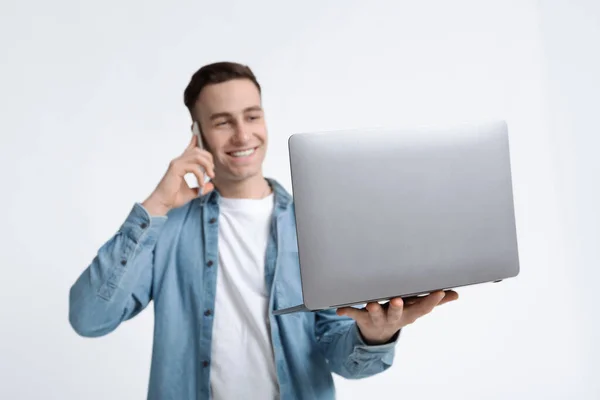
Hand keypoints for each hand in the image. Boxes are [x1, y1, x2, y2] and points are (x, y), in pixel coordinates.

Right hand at [142, 134, 214, 215]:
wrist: (163, 203)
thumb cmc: (173, 197)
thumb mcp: (193, 192)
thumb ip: (201, 188)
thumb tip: (211, 185)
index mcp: (181, 164)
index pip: (189, 149)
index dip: (194, 141)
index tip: (197, 136)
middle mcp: (178, 161)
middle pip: (198, 150)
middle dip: (209, 159)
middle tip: (212, 172)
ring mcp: (176, 163)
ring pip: (197, 156)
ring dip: (207, 165)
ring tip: (210, 176)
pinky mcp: (176, 169)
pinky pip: (194, 167)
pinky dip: (200, 175)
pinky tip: (200, 184)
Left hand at [336, 290, 458, 344]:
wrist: (377, 334)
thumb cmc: (399, 314)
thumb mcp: (417, 309)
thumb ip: (435, 301)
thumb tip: (455, 295)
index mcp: (409, 313)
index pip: (422, 308)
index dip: (432, 301)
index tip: (439, 291)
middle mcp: (394, 317)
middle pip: (397, 312)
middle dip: (398, 307)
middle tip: (398, 299)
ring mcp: (377, 318)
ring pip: (375, 313)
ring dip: (373, 309)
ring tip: (371, 303)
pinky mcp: (362, 317)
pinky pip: (354, 314)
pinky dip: (347, 311)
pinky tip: (339, 309)